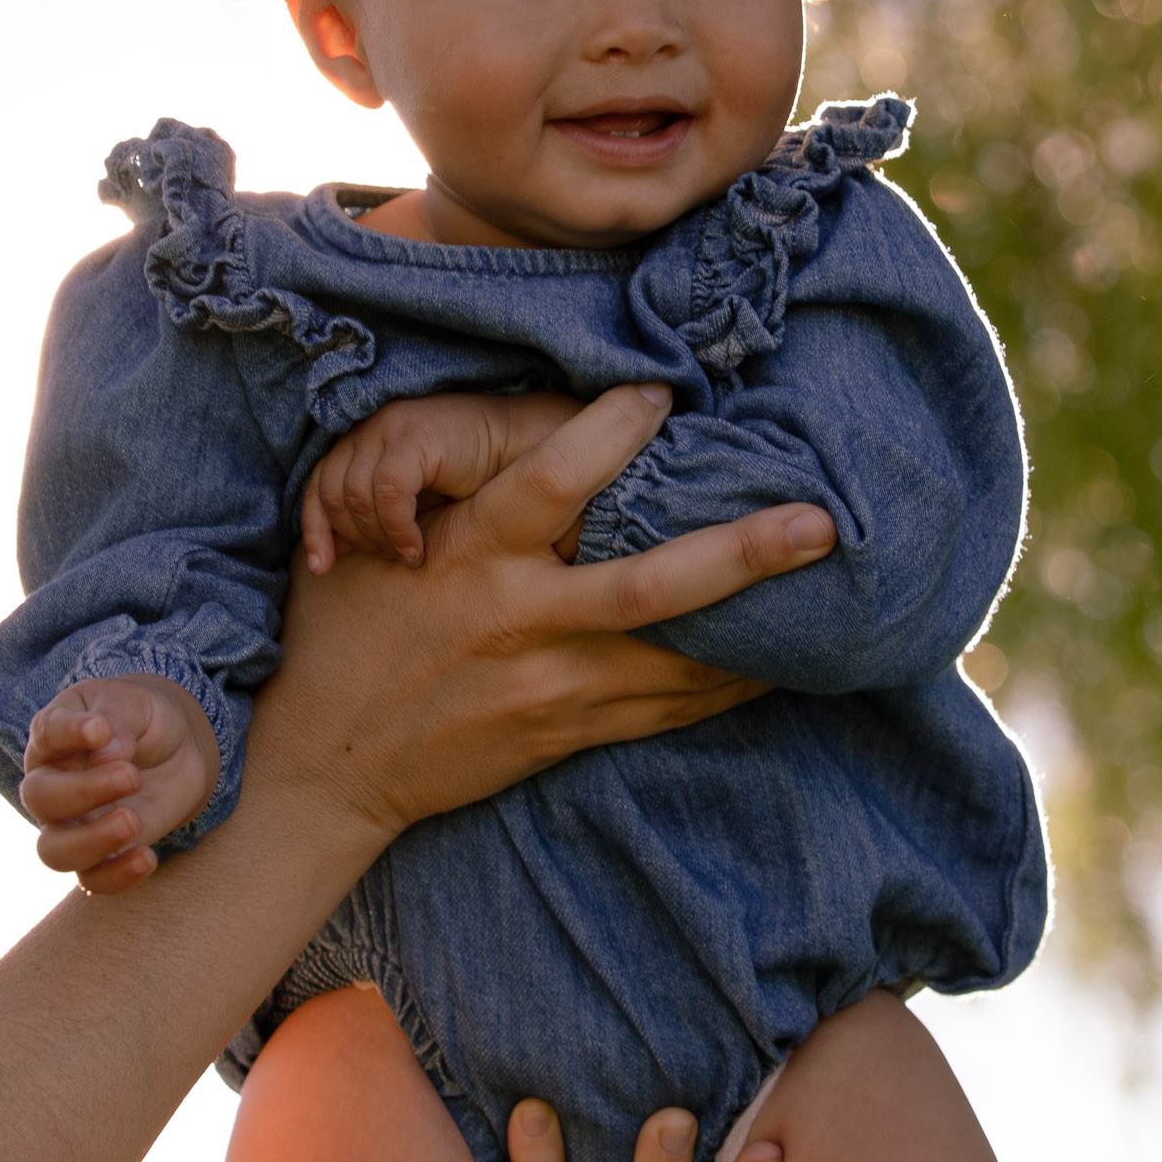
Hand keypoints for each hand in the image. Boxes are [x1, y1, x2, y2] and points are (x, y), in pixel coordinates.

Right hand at [20, 674, 219, 893]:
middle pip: (40, 798)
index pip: (48, 733)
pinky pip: (92, 880)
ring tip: (134, 821)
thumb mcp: (136, 705)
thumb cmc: (143, 721)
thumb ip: (118, 722)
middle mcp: (51, 784)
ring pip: (54, 851)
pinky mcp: (101, 853)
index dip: (69, 732)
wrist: (176, 751)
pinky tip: (146, 857)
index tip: (100, 728)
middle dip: (84, 791)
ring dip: (92, 841)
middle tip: (131, 776)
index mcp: (55, 737)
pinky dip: (116, 875)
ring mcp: (71, 824)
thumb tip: (105, 752)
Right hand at [254, 383, 838, 839]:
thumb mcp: (373, 546)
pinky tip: (779, 662)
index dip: (614, 433)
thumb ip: (449, 497)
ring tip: (834, 594)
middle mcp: (520, 621)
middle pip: (651, 586)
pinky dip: (726, 686)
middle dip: (741, 554)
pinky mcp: (567, 734)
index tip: (665, 394)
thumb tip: (526, 434)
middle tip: (821, 524)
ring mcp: (551, 688)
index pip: (554, 481)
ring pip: (678, 660)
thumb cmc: (347, 633)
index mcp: (469, 557)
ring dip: (758, 629)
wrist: (326, 767)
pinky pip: (666, 710)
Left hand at [301, 391, 583, 571]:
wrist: (528, 448)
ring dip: (378, 537)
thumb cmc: (476, 484)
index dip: (315, 528)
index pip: (318, 486)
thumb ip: (375, 522)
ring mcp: (390, 427)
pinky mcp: (416, 433)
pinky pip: (387, 490)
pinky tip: (417, 549)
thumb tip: (334, 555)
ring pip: (354, 495)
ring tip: (408, 556)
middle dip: (354, 538)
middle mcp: (370, 430)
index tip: (322, 569)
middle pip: (331, 494)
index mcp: (363, 443)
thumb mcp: (416, 507)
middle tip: (390, 559)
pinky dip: (397, 527)